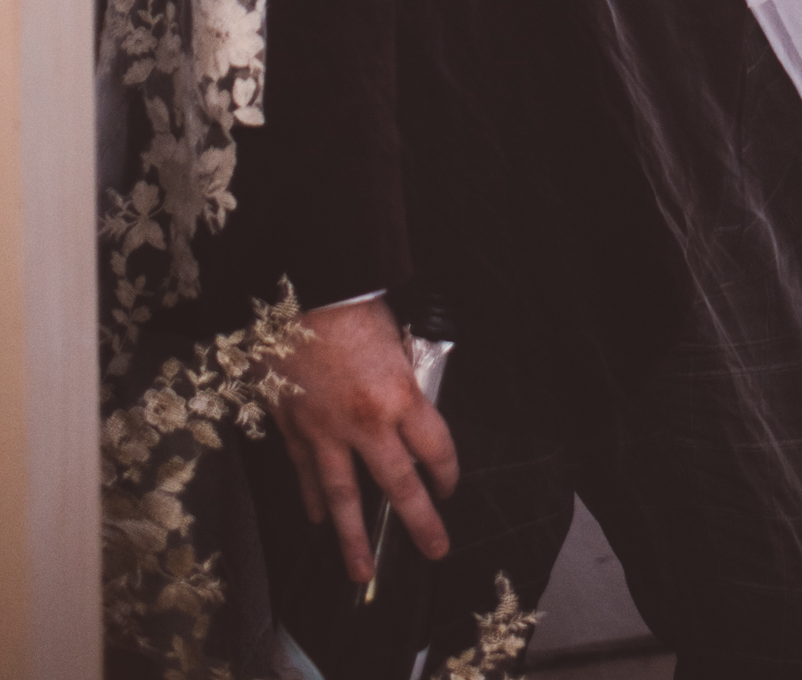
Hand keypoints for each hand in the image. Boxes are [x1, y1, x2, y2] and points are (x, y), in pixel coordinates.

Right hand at [271, 297, 459, 582]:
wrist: (299, 291)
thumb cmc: (353, 306)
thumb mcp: (397, 340)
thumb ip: (403, 380)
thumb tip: (406, 409)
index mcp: (398, 396)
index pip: (435, 448)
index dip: (447, 472)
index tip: (450, 488)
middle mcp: (364, 423)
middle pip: (398, 485)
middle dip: (419, 521)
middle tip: (434, 549)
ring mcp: (324, 431)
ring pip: (342, 496)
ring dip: (353, 536)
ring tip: (361, 570)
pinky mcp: (292, 427)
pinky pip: (305, 472)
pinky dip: (310, 497)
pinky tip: (315, 517)